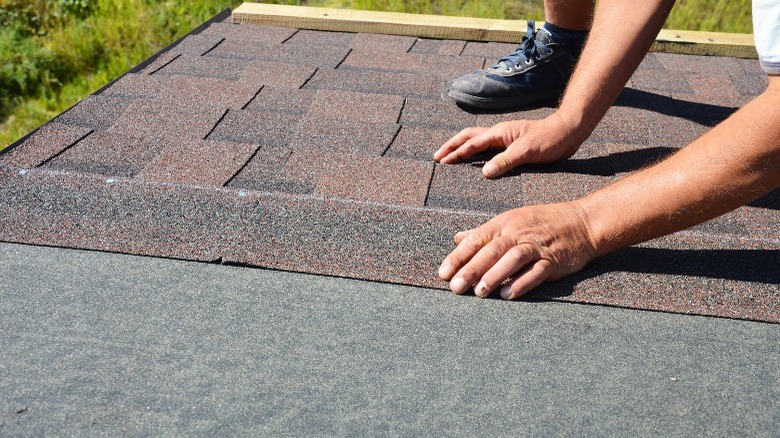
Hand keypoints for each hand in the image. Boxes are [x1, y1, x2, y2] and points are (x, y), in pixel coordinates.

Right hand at [433, 113, 583, 178]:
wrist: (569, 132)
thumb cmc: (550, 139)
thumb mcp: (527, 151)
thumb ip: (505, 161)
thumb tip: (483, 172)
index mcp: (499, 133)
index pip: (471, 143)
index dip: (455, 153)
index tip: (441, 162)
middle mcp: (499, 134)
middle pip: (468, 137)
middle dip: (451, 147)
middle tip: (437, 158)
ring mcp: (505, 139)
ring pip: (476, 142)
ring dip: (461, 148)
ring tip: (449, 157)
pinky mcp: (511, 146)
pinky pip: (487, 148)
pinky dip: (475, 153)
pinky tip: (473, 161)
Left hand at [438, 202, 596, 298]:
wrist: (583, 223)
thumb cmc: (542, 222)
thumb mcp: (511, 220)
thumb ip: (484, 232)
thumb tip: (457, 237)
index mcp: (504, 223)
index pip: (476, 239)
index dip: (458, 256)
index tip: (443, 273)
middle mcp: (518, 233)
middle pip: (491, 250)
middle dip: (471, 269)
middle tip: (455, 287)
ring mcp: (537, 246)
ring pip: (512, 260)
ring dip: (494, 276)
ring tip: (479, 292)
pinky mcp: (553, 260)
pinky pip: (536, 271)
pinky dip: (522, 283)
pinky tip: (508, 295)